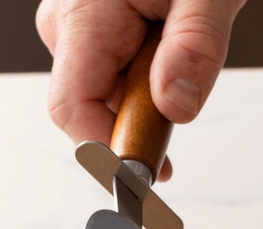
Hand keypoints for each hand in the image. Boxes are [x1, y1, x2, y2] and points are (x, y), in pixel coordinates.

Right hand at [36, 0, 245, 179]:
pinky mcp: (93, 35)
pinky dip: (143, 92)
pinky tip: (169, 71)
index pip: (72, 110)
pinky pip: (111, 81)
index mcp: (83, 15)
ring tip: (180, 67)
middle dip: (135, 130)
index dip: (108, 153)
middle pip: (88, 112)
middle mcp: (67, 25)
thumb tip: (176, 106)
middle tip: (177, 133)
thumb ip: (195, 46)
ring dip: (144, 107)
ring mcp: (77, 31)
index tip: (150, 179)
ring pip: (102, 99)